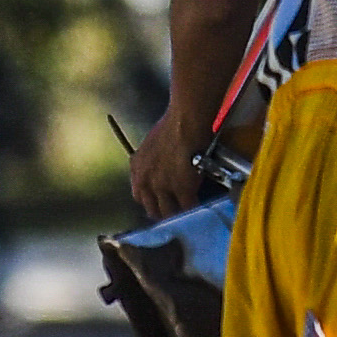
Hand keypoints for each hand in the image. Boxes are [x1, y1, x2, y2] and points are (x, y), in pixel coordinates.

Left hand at [128, 109, 202, 224]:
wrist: (186, 121)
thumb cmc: (174, 124)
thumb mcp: (152, 144)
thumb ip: (152, 162)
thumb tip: (162, 170)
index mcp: (137, 168)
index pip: (139, 196)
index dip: (152, 201)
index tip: (160, 203)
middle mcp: (145, 180)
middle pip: (151, 208)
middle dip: (163, 212)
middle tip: (175, 212)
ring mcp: (162, 186)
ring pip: (168, 212)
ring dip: (178, 214)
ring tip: (188, 215)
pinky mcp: (182, 189)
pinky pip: (188, 207)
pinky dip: (195, 209)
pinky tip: (200, 208)